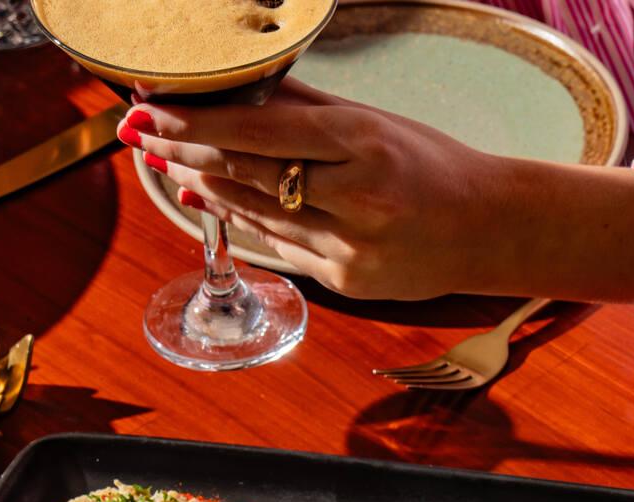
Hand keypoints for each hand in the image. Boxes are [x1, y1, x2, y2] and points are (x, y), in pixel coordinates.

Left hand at [121, 81, 633, 302]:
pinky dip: (244, 223)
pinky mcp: (347, 281)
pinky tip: (213, 203)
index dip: (197, 125)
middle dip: (187, 153)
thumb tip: (234, 89)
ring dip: (207, 188)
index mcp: (362, 145)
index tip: (152, 112)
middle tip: (142, 136)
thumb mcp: (375, 122)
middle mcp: (355, 197)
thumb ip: (305, 109)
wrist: (491, 229)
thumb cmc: (433, 167)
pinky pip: (281, 247)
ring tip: (168, 164)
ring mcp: (350, 246)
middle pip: (249, 174)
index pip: (259, 133)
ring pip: (257, 214)